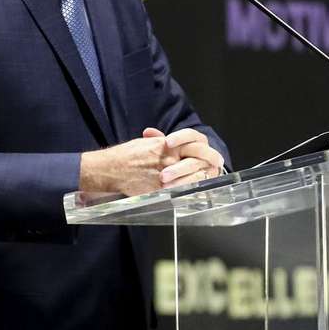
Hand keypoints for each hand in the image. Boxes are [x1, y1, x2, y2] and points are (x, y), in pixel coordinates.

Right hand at [79, 127, 223, 196]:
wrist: (111, 168)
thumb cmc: (126, 155)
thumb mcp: (144, 143)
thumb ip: (159, 142)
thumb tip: (168, 142)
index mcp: (165, 143)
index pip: (193, 142)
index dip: (205, 148)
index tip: (212, 153)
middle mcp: (168, 156)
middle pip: (197, 156)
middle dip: (210, 159)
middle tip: (218, 163)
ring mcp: (165, 171)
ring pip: (193, 173)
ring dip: (203, 174)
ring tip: (208, 176)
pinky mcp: (160, 186)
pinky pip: (181, 187)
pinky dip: (190, 187)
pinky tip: (195, 187)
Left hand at [147, 127, 224, 186]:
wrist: (188, 170)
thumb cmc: (177, 155)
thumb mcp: (168, 147)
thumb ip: (158, 139)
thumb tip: (148, 132)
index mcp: (197, 140)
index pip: (191, 135)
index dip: (180, 138)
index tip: (167, 143)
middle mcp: (206, 152)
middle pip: (196, 156)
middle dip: (179, 166)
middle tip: (163, 175)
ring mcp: (209, 166)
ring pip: (197, 173)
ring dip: (181, 180)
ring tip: (164, 185)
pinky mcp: (209, 179)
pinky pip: (198, 184)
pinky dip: (185, 186)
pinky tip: (173, 190)